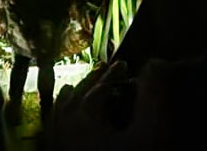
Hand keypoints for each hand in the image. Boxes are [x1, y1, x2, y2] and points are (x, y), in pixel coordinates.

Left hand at [46, 60, 175, 150]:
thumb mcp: (150, 135)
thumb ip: (153, 98)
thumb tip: (155, 65)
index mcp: (84, 115)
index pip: (99, 87)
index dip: (113, 74)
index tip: (125, 65)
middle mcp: (64, 127)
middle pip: (75, 98)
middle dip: (91, 83)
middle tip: (104, 72)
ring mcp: (56, 147)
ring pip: (58, 115)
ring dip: (71, 99)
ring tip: (77, 91)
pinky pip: (52, 133)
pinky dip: (60, 120)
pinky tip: (63, 125)